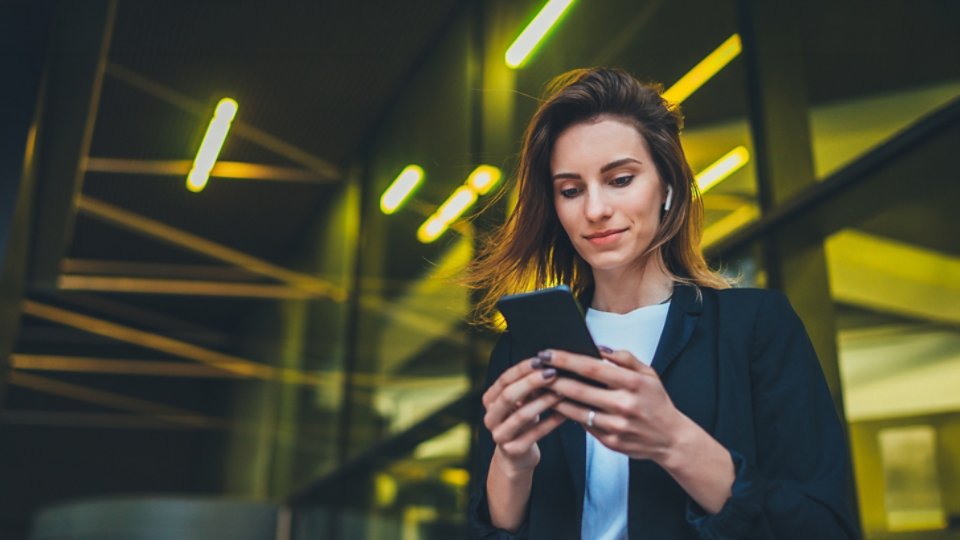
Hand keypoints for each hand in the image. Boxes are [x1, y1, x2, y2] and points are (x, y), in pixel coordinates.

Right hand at [482, 357, 565, 474]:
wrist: (516, 457)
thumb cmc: (522, 422)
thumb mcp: (521, 402)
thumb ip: (528, 386)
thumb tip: (549, 363)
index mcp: (489, 401)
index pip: (504, 380)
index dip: (522, 369)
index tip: (541, 360)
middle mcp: (490, 418)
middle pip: (508, 396)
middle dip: (531, 383)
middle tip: (553, 373)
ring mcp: (500, 435)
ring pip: (522, 415)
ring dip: (544, 401)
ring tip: (563, 392)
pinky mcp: (514, 450)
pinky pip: (535, 434)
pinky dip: (551, 422)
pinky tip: (566, 413)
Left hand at [543, 348, 682, 463]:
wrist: (670, 439)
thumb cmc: (656, 401)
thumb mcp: (649, 374)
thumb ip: (625, 358)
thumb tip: (598, 348)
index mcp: (633, 384)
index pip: (593, 368)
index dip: (567, 359)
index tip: (547, 352)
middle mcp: (623, 405)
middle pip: (579, 390)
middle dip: (553, 378)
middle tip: (535, 368)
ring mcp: (615, 426)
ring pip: (576, 410)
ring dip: (555, 398)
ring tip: (540, 386)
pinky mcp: (610, 442)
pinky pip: (582, 425)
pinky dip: (568, 414)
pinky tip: (556, 404)